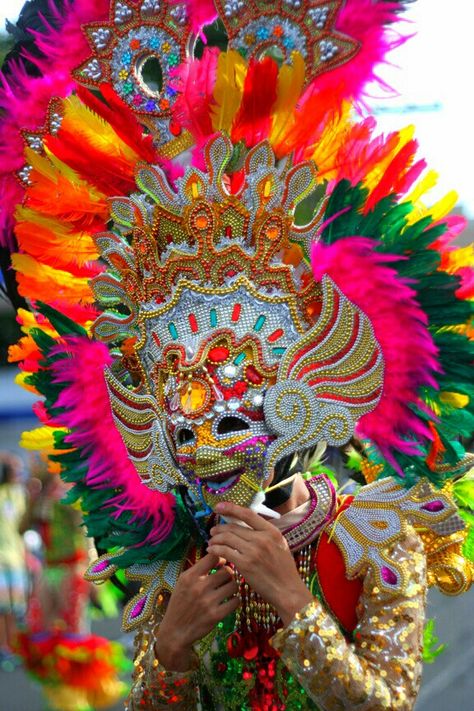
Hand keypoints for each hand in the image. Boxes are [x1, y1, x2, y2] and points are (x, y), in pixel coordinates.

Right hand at [154, 551, 238, 670]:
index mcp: (190, 576)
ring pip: (233, 585)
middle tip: (225, 580)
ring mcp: (208, 602)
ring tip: (226, 590)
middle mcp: (199, 587)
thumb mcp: (183, 582)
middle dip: (228, 574)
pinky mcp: (216, 616)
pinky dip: (234, 600)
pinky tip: (228, 602)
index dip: (220, 558)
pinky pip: (236, 601)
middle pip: (227, 571)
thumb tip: (221, 558)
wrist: (175, 632)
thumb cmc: (180, 604)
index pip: (213, 557)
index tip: (220, 563)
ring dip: (232, 587)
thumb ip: (199, 569)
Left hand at [208, 502, 313, 625]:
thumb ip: (265, 534)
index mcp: (272, 531)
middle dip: (219, 528)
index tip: (219, 506)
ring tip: (211, 542)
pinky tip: (211, 551)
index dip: (231, 508)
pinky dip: (215, 549)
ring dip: (215, 539)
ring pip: (227, 538)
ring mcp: (253, 551)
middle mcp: (262, 538)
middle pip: (234, 527)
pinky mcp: (245, 564)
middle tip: (212, 531)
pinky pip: (225, 551)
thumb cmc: (284, 570)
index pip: (248, 514)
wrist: (288, 591)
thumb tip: (246, 526)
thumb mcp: (280, 545)